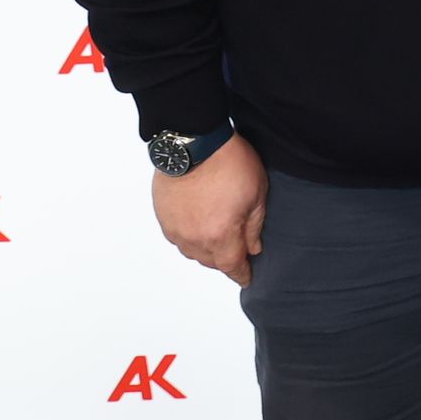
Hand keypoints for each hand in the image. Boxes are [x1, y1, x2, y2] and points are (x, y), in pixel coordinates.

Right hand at [152, 133, 267, 286]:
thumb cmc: (228, 162)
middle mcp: (194, 238)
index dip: (241, 274)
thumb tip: (252, 249)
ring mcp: (176, 228)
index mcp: (220, 236)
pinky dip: (190, 237)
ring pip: (193, 252)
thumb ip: (254, 226)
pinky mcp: (163, 216)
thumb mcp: (257, 193)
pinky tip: (199, 224)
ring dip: (207, 249)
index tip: (246, 277)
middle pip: (212, 262)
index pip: (232, 267)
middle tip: (236, 249)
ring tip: (217, 235)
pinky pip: (178, 237)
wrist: (193, 142)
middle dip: (226, 259)